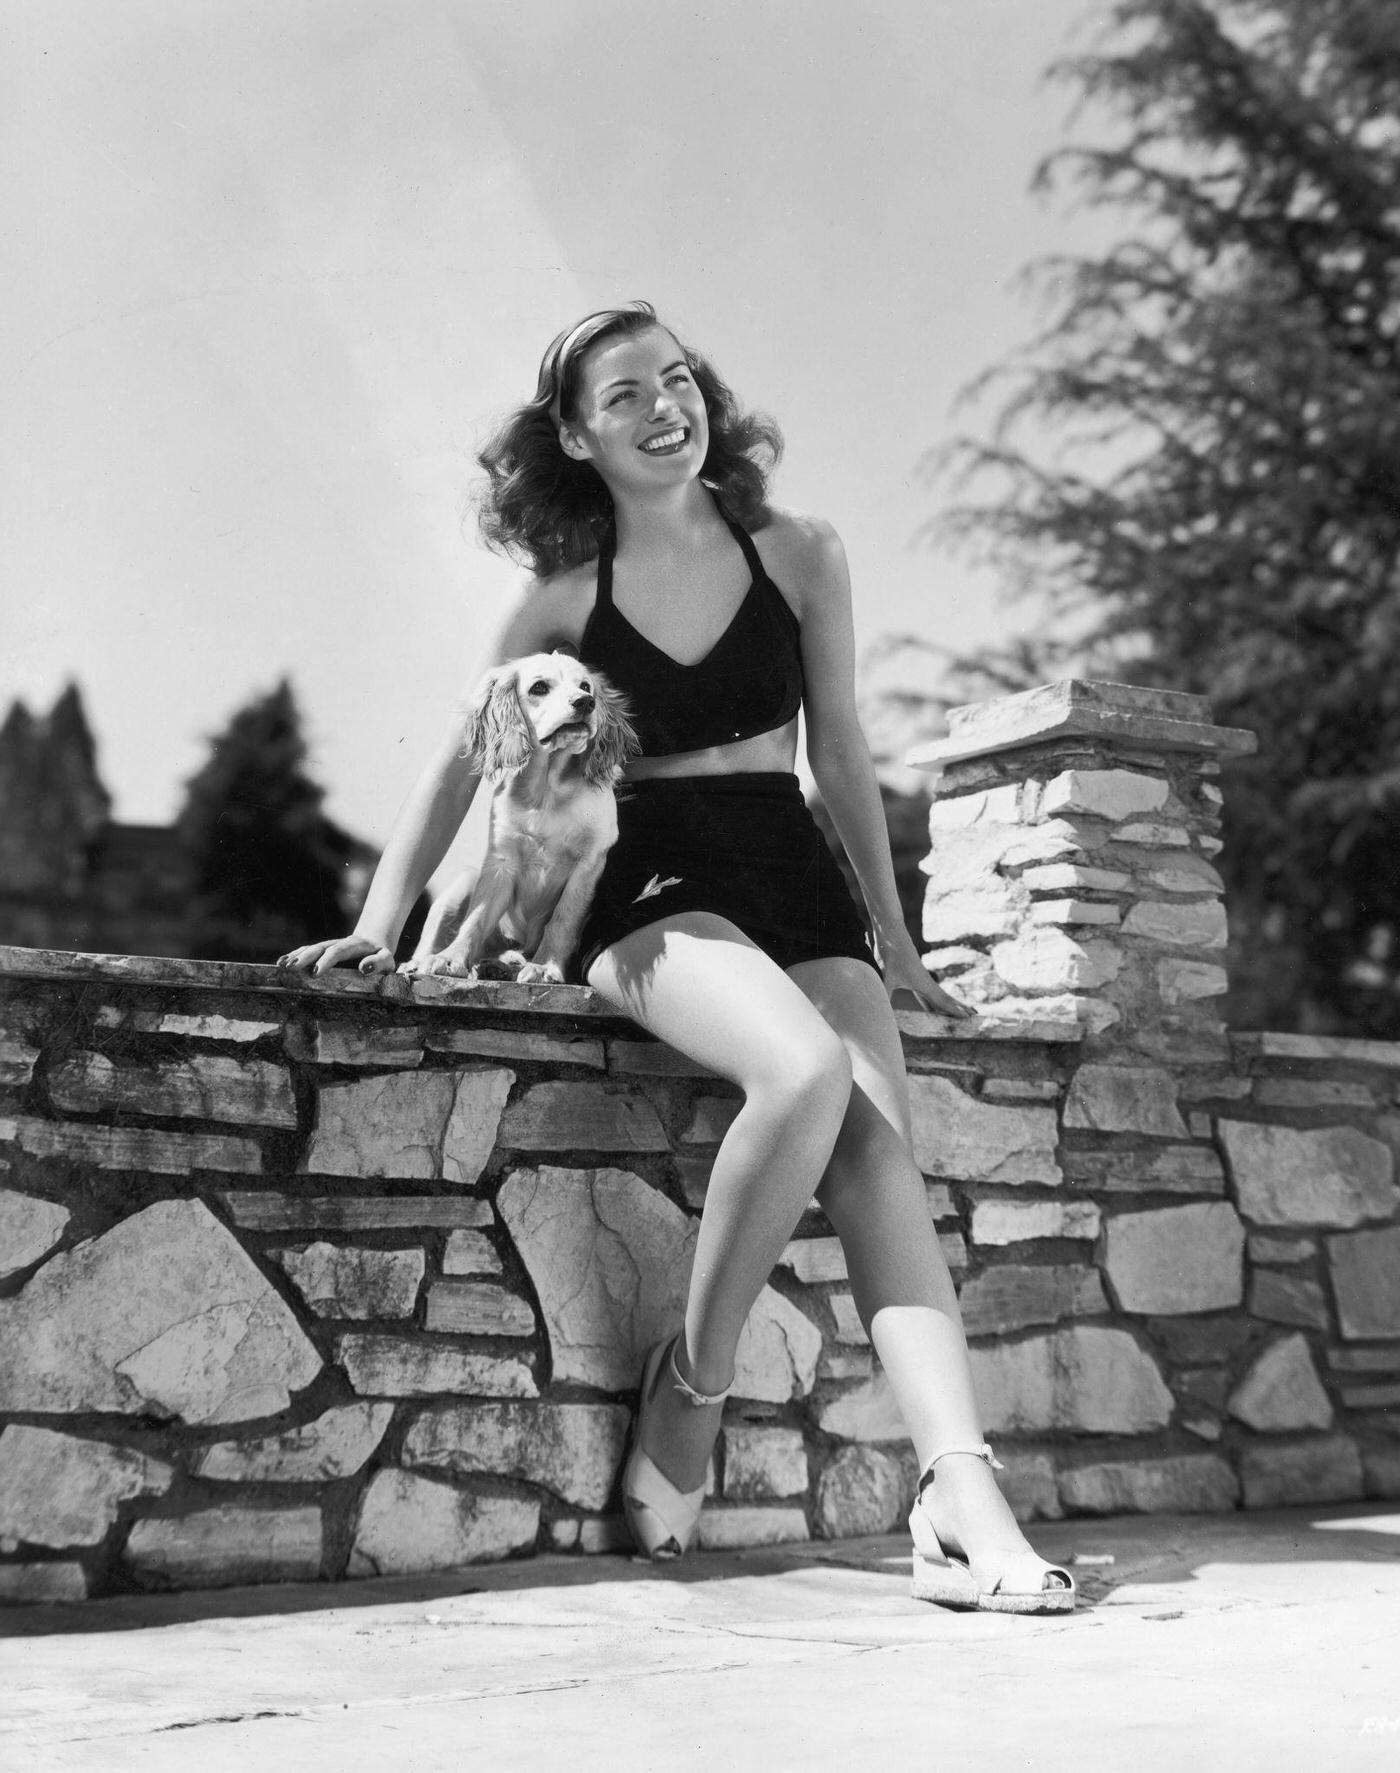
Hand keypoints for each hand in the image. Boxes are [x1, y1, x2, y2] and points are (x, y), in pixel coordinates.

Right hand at [276, 935, 395, 975]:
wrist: (374, 942)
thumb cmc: (381, 955)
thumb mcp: (387, 959)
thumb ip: (378, 963)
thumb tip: (363, 968)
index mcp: (354, 946)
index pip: (338, 951)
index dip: (326, 961)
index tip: (316, 973)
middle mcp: (338, 943)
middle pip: (319, 948)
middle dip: (304, 957)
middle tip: (291, 968)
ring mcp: (328, 946)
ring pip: (310, 949)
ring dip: (295, 956)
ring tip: (281, 966)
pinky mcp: (322, 951)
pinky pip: (306, 952)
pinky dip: (293, 956)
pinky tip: (280, 963)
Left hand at [880, 932, 975, 1019]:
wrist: (892, 934)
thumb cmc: (889, 955)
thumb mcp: (885, 978)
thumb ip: (884, 995)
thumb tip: (881, 1011)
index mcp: (924, 984)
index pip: (943, 1001)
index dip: (955, 1010)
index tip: (969, 1016)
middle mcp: (927, 982)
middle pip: (947, 999)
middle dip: (960, 1008)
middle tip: (975, 1016)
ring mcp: (923, 978)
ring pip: (941, 995)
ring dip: (952, 1004)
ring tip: (966, 1010)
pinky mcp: (917, 976)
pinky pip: (931, 993)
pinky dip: (938, 1001)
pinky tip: (937, 1006)